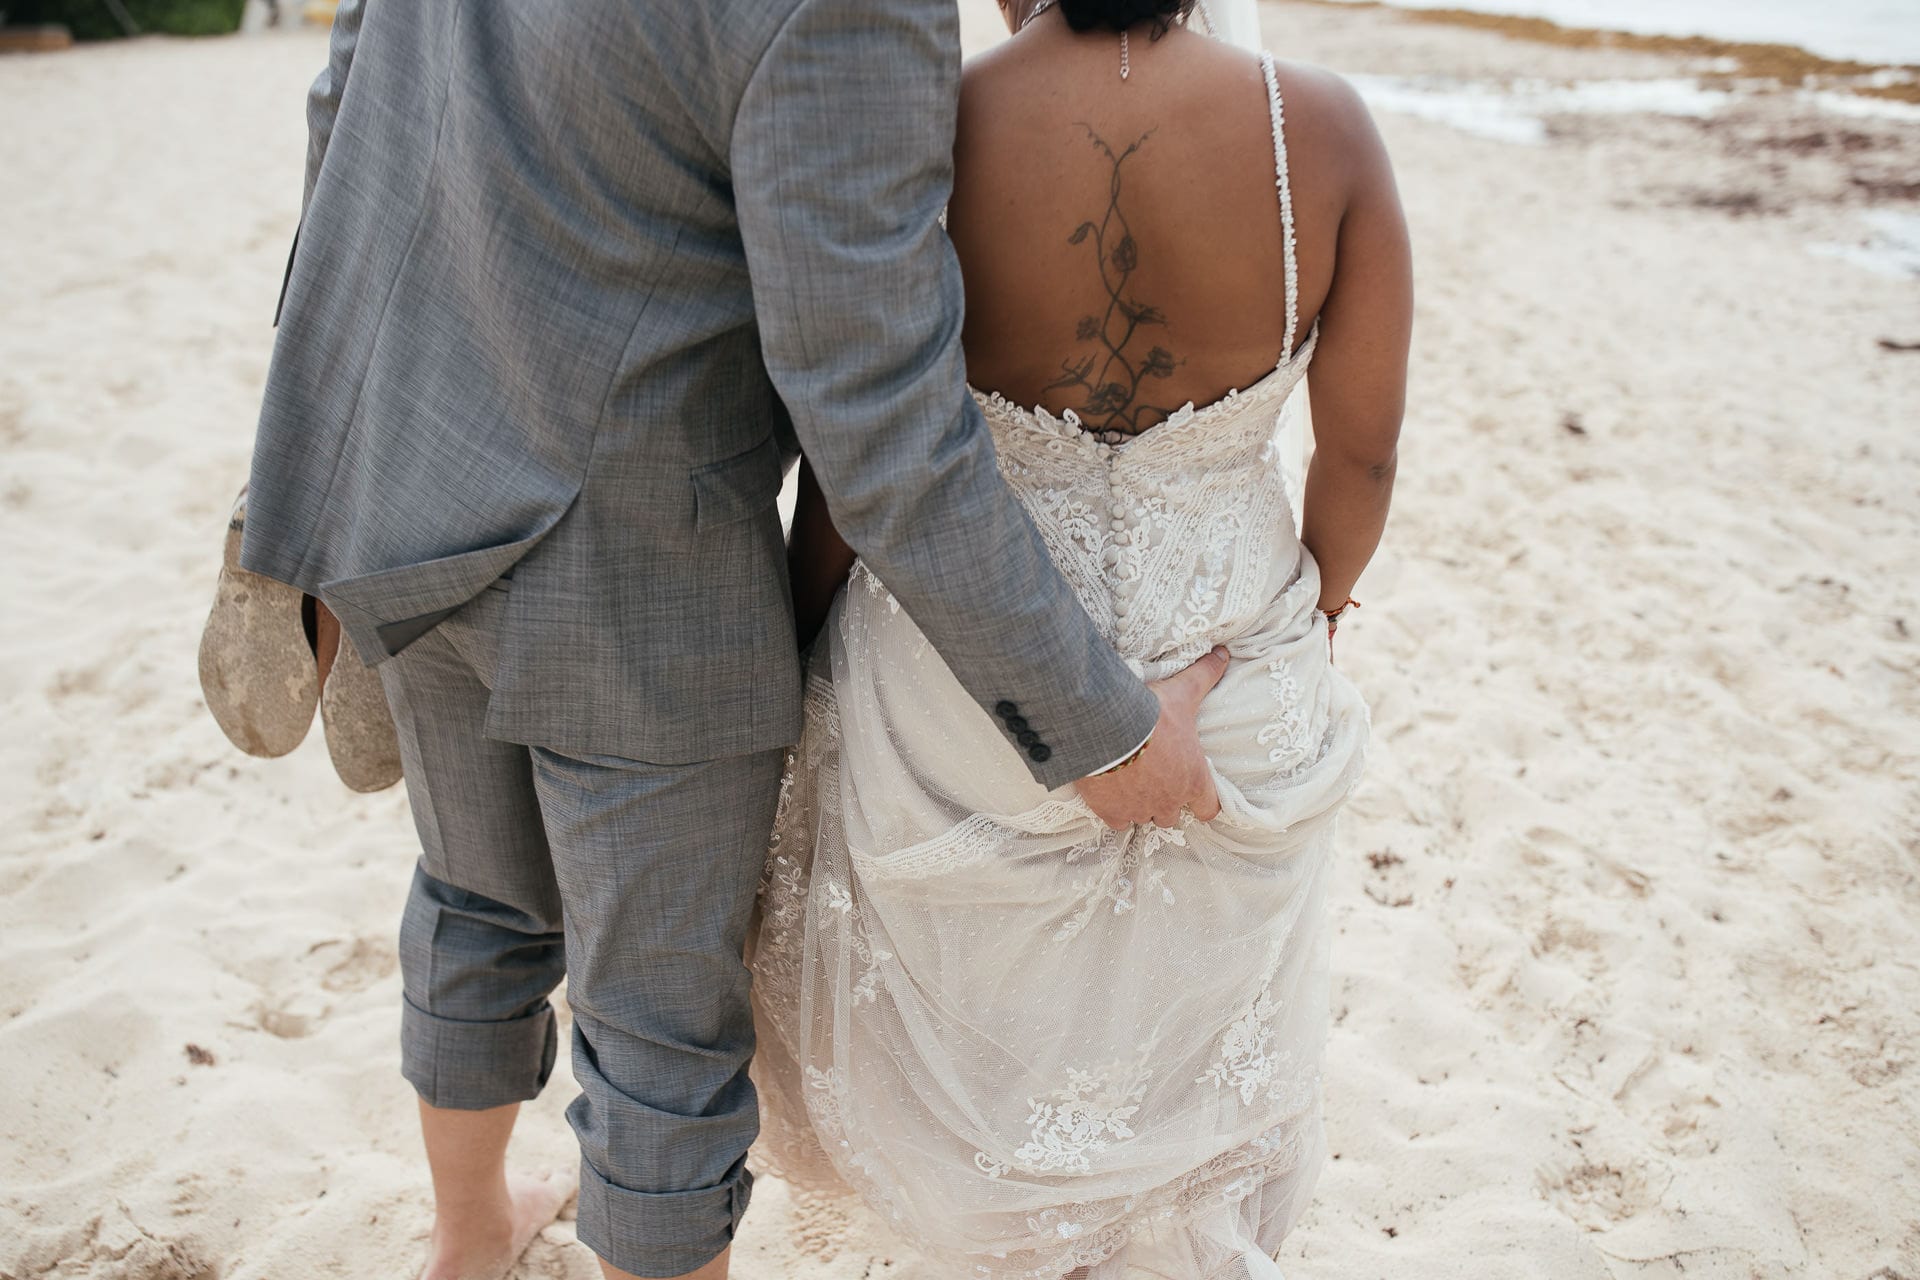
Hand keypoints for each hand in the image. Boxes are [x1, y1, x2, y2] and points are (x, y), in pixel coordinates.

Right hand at [1075, 646, 1229, 828]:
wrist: (1107, 727)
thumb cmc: (1151, 713)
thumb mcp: (1183, 692)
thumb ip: (1205, 676)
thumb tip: (1223, 654)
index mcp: (1193, 779)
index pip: (1209, 808)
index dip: (1202, 802)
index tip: (1195, 794)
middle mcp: (1169, 800)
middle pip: (1171, 816)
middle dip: (1165, 802)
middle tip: (1154, 780)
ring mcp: (1139, 809)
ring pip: (1144, 818)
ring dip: (1140, 805)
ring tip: (1129, 785)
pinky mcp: (1111, 812)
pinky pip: (1117, 822)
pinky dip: (1114, 811)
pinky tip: (1109, 795)